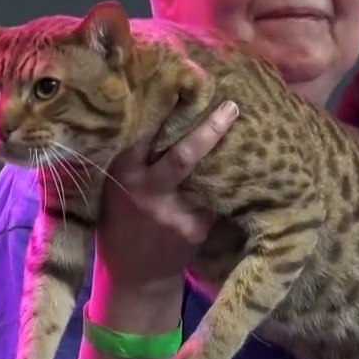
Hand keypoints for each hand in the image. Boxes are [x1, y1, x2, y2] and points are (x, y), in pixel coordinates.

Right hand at [92, 100, 238, 319]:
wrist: (133, 277)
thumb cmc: (122, 219)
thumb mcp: (115, 184)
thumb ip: (135, 156)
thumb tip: (160, 107)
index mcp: (122, 173)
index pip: (143, 133)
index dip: (162, 107)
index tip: (182, 80)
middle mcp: (145, 191)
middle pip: (182, 155)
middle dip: (209, 129)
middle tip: (232, 105)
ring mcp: (171, 213)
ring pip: (206, 178)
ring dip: (226, 155)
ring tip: (243, 128)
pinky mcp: (193, 230)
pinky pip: (216, 199)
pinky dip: (228, 184)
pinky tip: (243, 171)